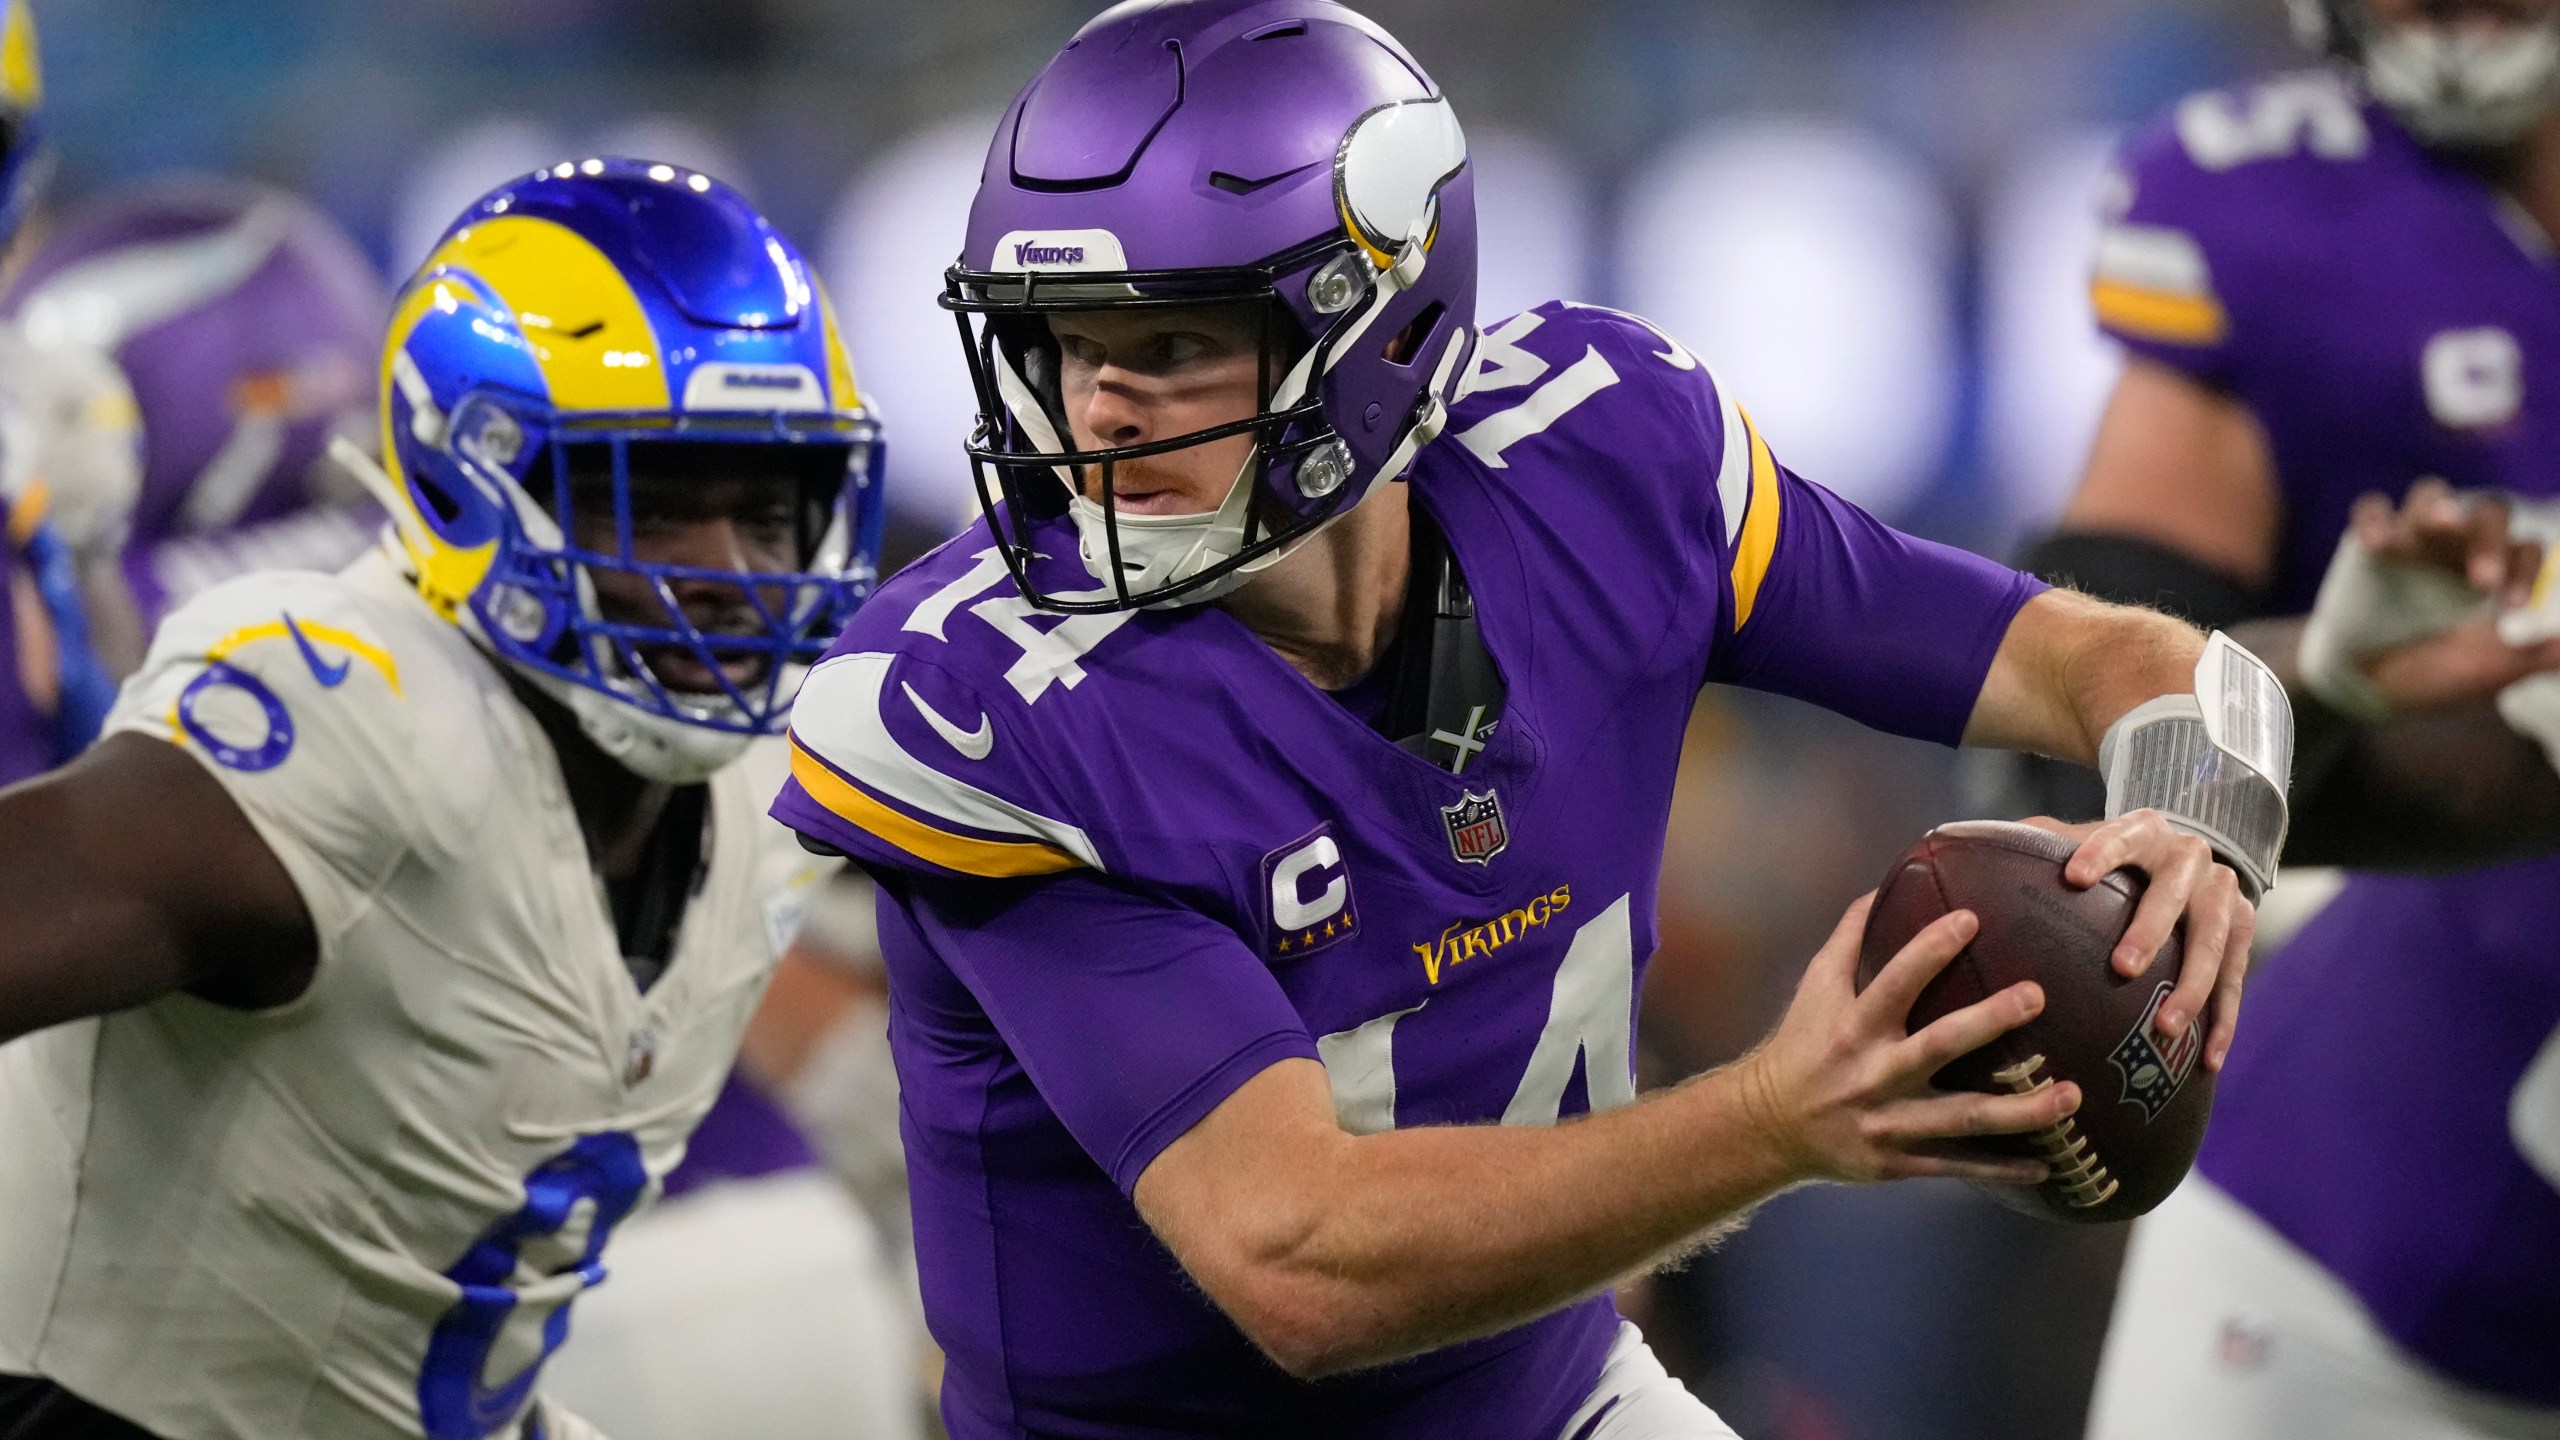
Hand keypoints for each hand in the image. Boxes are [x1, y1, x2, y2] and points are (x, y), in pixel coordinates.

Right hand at [1736, 893, 2073, 1187]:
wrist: (1770, 1125)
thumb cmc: (1802, 1044)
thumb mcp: (1815, 987)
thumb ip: (1851, 939)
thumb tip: (1885, 885)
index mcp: (1853, 1026)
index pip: (1894, 982)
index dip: (1930, 949)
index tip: (1972, 918)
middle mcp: (1873, 1074)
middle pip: (1937, 1046)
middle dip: (1988, 1022)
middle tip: (2037, 996)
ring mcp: (1888, 1122)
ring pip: (1962, 1118)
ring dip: (2021, 1110)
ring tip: (2072, 1095)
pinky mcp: (1898, 1162)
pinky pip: (1958, 1166)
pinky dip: (2003, 1168)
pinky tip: (2048, 1166)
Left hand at [2025, 810, 2253, 1071]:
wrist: (2176, 857)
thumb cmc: (2101, 859)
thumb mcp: (2068, 842)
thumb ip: (2029, 844)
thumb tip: (1960, 847)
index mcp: (2144, 831)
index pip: (2122, 836)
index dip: (2102, 854)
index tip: (2076, 879)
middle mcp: (2189, 856)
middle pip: (2174, 892)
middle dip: (2150, 930)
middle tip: (2122, 968)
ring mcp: (2222, 893)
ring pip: (2213, 940)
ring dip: (2191, 984)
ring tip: (2165, 1026)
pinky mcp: (2241, 930)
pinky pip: (2235, 979)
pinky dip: (2224, 1019)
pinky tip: (2208, 1059)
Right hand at [2311, 482, 2559, 715]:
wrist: (2373, 690)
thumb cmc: (2438, 677)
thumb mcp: (2488, 673)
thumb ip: (2531, 657)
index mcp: (2497, 572)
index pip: (2524, 549)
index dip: (2524, 570)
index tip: (2510, 606)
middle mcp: (2459, 547)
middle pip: (2486, 514)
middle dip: (2488, 537)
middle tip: (2481, 578)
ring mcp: (2413, 541)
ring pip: (2431, 496)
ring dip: (2437, 508)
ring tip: (2440, 524)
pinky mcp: (2369, 545)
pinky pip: (2371, 510)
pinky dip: (2374, 519)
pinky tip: (2375, 544)